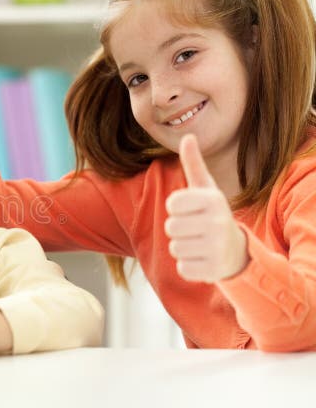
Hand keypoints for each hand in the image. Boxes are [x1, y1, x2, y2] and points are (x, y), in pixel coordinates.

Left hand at [165, 135, 248, 281]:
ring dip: (182, 247)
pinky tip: (203, 259)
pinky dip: (188, 266)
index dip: (177, 208)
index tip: (190, 209)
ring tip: (199, 243)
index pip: (173, 203)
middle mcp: (218, 222)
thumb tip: (187, 137)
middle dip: (178, 229)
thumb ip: (193, 164)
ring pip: (174, 248)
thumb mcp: (205, 189)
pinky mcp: (213, 270)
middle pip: (170, 227)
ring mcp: (217, 247)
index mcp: (213, 200)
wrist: (237, 251)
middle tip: (195, 229)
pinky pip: (182, 268)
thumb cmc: (212, 214)